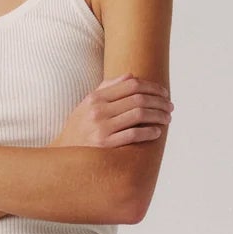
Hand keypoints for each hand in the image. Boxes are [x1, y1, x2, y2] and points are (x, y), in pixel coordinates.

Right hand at [51, 75, 173, 147]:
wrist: (62, 157)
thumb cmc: (78, 130)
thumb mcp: (86, 106)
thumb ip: (106, 88)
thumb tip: (131, 76)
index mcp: (95, 98)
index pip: (131, 85)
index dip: (152, 87)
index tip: (164, 93)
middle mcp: (98, 110)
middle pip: (138, 98)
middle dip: (159, 101)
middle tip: (170, 107)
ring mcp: (101, 127)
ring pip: (139, 114)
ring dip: (158, 115)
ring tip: (167, 119)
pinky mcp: (105, 145)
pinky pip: (133, 134)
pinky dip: (149, 131)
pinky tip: (157, 132)